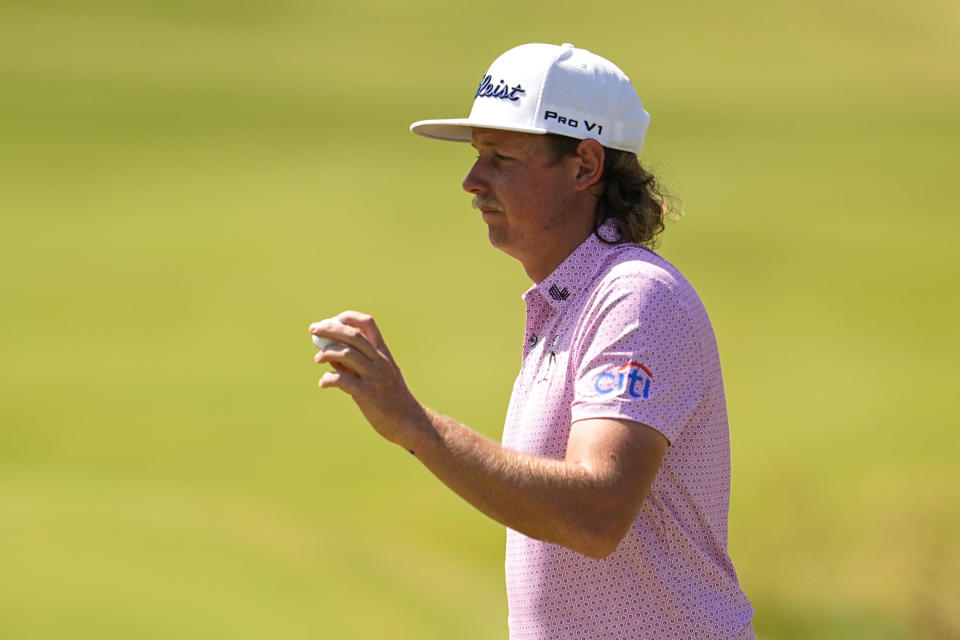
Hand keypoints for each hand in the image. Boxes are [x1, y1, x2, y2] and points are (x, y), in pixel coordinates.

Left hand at [309, 311, 428, 448]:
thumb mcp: (376, 374)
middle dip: (330, 329)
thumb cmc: (388, 397)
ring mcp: (374, 377)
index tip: (333, 319)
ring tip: (317, 359)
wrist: (408, 421)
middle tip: (313, 329)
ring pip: (347, 355)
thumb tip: (326, 350)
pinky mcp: (367, 394)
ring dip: (327, 353)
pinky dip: (328, 379)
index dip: (348, 318)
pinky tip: (323, 383)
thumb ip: (353, 362)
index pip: (368, 324)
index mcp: (383, 353)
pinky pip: (343, 380)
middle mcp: (380, 361)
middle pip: (353, 336)